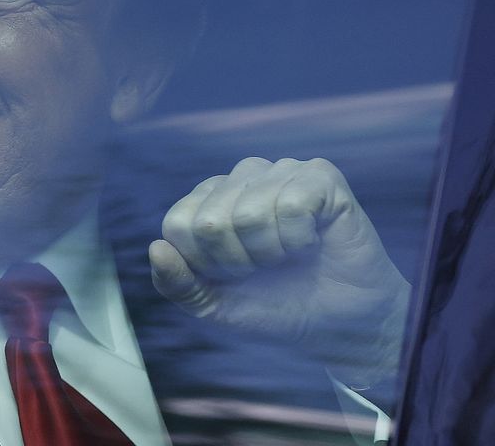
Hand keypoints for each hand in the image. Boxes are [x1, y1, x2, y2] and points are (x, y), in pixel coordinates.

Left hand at [149, 157, 409, 386]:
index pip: (177, 224)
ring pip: (249, 212)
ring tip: (287, 257)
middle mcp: (241, 178)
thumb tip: (156, 248)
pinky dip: (299, 239)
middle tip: (264, 269)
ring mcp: (281, 171)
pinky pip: (291, 204)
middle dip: (237, 262)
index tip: (231, 276)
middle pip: (210, 221)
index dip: (203, 264)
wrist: (338, 323)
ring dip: (269, 253)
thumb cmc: (275, 305)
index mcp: (209, 200)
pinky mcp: (320, 176)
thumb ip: (176, 283)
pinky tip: (311, 243)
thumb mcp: (214, 306)